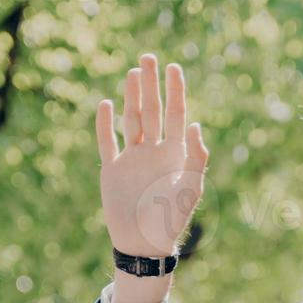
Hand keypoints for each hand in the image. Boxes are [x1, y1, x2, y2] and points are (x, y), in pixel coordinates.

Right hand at [96, 53, 209, 258]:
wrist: (144, 245)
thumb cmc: (171, 221)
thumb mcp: (190, 190)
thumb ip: (196, 158)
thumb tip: (197, 125)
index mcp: (175, 154)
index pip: (177, 114)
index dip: (175, 91)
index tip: (173, 67)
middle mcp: (154, 152)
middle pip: (153, 110)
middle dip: (151, 85)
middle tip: (148, 57)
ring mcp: (132, 160)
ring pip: (131, 120)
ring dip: (131, 97)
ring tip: (133, 73)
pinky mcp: (113, 171)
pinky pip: (107, 142)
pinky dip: (105, 124)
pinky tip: (105, 104)